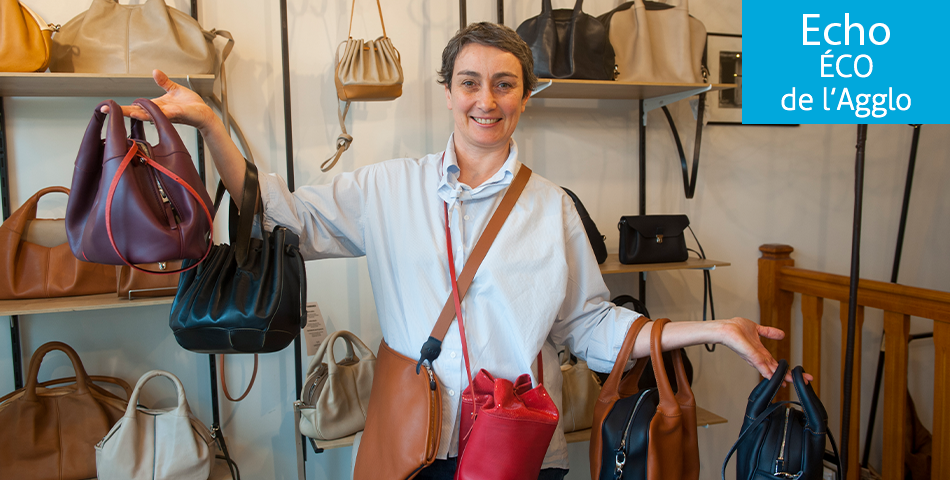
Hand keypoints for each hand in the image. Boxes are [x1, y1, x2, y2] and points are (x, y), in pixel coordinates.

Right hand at [99, 70, 216, 130]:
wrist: (204, 113)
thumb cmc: (191, 104)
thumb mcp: (174, 89)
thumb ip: (163, 82)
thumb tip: (154, 71)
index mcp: (156, 106)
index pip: (135, 106)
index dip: (121, 107)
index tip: (106, 106)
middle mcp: (159, 112)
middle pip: (137, 112)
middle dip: (122, 111)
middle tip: (105, 110)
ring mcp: (168, 114)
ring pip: (149, 114)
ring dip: (137, 113)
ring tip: (124, 111)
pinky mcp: (178, 114)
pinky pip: (166, 113)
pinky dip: (156, 113)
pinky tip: (146, 112)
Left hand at [717, 317, 812, 384]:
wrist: (725, 328)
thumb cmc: (736, 329)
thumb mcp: (757, 329)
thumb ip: (769, 333)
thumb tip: (782, 334)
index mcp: (761, 353)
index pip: (776, 364)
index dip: (787, 370)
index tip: (800, 375)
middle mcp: (758, 358)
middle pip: (776, 370)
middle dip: (790, 376)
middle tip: (805, 381)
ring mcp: (754, 357)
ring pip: (770, 369)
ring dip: (782, 376)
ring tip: (793, 382)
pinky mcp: (749, 354)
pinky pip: (760, 364)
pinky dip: (767, 371)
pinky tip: (774, 378)